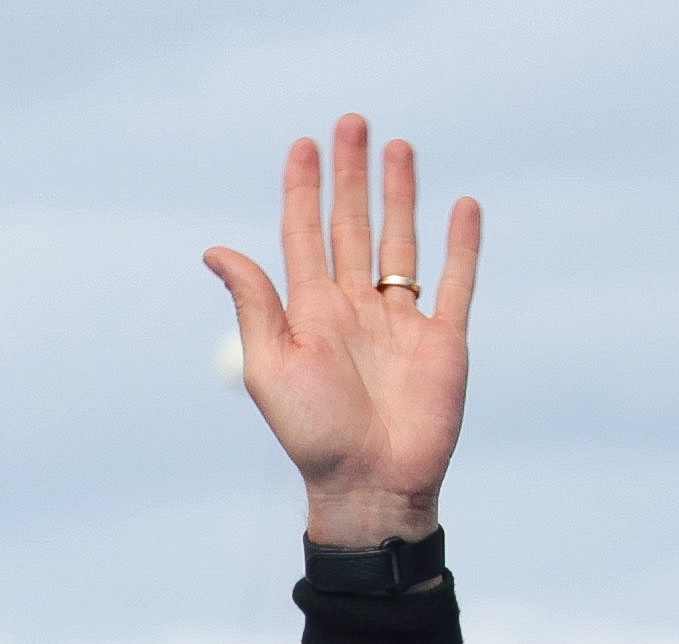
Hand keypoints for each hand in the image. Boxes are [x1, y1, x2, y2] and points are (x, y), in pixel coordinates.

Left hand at [204, 114, 478, 546]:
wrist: (368, 484)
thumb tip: (215, 250)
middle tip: (352, 124)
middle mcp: (354, 310)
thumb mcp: (269, 365)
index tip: (302, 145)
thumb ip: (254, 303)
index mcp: (309, 314)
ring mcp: (400, 322)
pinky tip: (461, 206)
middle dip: (351, 176)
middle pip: (353, 226)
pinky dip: (462, 244)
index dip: (302, 190)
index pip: (304, 235)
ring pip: (400, 243)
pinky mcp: (442, 340)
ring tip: (399, 148)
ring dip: (400, 195)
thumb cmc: (310, 434)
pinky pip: (455, 281)